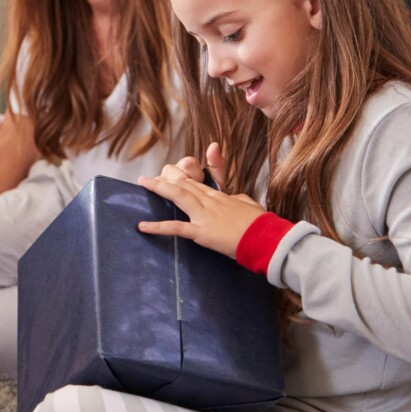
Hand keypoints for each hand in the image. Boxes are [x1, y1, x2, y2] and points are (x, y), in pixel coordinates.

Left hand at [136, 149, 265, 260]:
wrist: (268, 237)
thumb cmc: (262, 225)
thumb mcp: (249, 206)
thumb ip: (237, 200)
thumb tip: (232, 199)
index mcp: (220, 196)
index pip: (195, 182)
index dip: (179, 177)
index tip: (167, 173)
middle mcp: (210, 201)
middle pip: (183, 183)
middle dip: (164, 178)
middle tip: (147, 177)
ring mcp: (205, 215)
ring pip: (178, 195)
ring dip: (158, 188)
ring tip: (142, 183)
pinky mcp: (202, 232)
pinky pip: (176, 228)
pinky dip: (158, 227)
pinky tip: (142, 226)